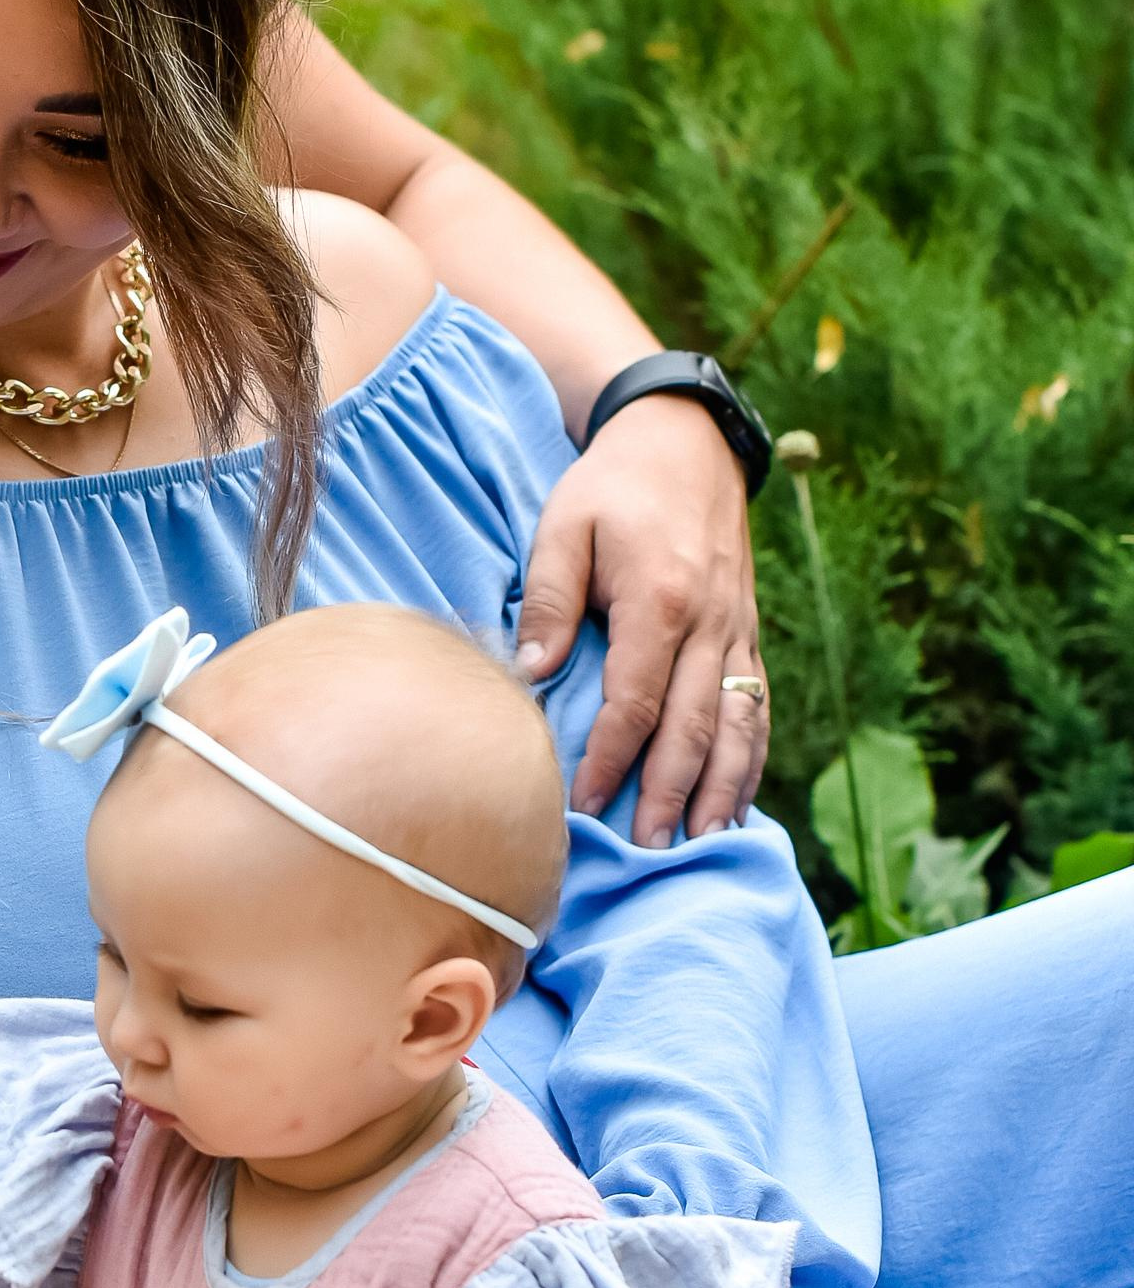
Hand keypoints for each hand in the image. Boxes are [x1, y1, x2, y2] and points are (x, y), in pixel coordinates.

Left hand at [516, 392, 766, 846]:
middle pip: (693, 727)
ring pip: (737, 723)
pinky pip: (756, 703)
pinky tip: (736, 797)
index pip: (637, 702)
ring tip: (700, 840)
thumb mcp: (563, 526)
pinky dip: (750, 754)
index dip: (612, 760)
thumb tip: (532, 674)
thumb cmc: (612, 485)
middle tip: (648, 850)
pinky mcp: (747, 629)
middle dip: (670, 793)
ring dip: (721, 787)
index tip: (585, 805)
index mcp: (659, 602)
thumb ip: (549, 601)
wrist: (684, 437)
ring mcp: (737, 628)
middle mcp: (710, 622)